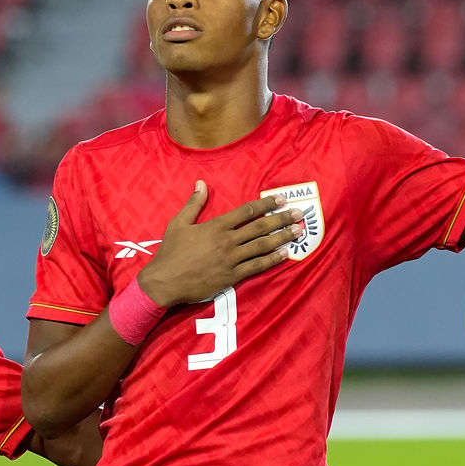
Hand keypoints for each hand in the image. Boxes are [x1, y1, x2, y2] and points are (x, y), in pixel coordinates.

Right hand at [138, 182, 302, 306]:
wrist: (164, 281)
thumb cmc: (170, 252)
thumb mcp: (178, 223)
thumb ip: (194, 204)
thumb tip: (201, 183)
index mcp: (216, 226)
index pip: (247, 211)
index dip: (266, 205)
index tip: (281, 199)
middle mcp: (227, 241)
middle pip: (260, 227)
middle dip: (282, 219)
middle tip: (300, 213)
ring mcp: (231, 259)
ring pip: (262, 246)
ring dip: (282, 237)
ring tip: (298, 231)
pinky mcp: (232, 276)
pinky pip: (257, 267)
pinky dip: (272, 259)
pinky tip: (285, 254)